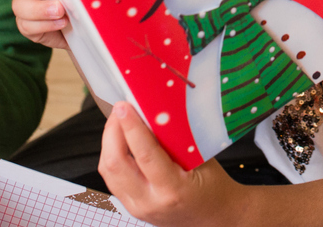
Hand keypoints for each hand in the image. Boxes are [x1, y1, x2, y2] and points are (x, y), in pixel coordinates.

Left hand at [100, 102, 244, 225]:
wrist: (214, 218)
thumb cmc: (213, 188)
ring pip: (108, 171)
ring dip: (109, 142)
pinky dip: (112, 156)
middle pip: (116, 164)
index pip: (145, 155)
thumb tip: (158, 112)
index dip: (132, 128)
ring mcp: (137, 207)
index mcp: (173, 190)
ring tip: (119, 122)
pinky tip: (120, 141)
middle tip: (120, 110)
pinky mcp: (131, 206)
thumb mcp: (202, 160)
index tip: (125, 106)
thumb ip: (179, 140)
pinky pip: (112, 178)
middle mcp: (150, 202)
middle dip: (112, 131)